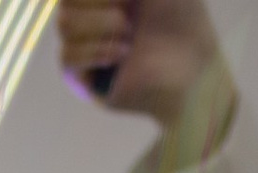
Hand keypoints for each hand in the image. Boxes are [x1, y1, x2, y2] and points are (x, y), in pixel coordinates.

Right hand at [58, 0, 231, 141]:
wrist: (193, 68)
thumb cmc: (183, 21)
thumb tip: (114, 0)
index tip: (130, 0)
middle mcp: (92, 16)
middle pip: (66, 2)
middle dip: (98, 2)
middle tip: (130, 13)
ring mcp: (86, 45)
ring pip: (64, 24)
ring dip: (100, 24)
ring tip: (129, 35)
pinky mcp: (84, 79)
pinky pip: (68, 58)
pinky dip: (95, 51)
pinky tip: (122, 54)